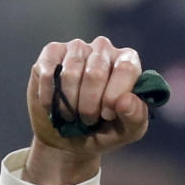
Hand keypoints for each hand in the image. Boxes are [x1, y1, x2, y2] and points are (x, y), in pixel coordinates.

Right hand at [23, 36, 149, 184]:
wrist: (69, 136)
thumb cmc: (104, 130)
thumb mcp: (127, 131)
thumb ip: (135, 117)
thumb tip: (127, 101)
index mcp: (128, 62)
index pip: (126, 68)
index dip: (114, 96)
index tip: (107, 115)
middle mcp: (104, 49)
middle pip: (95, 73)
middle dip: (89, 106)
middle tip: (88, 120)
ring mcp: (76, 48)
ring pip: (70, 74)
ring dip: (69, 104)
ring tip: (72, 115)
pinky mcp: (51, 53)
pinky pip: (48, 74)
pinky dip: (50, 98)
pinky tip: (54, 107)